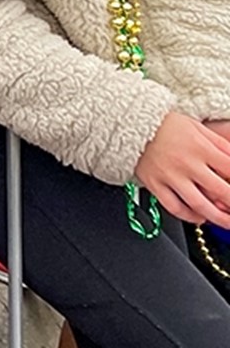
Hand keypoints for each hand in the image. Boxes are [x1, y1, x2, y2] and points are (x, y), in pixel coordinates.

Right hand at [132, 112, 229, 227]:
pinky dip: (189, 216)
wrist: (128, 124)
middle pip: (221, 191)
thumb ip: (219, 144)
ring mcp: (170, 176)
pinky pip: (174, 207)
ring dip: (218, 218)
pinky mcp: (154, 184)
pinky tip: (199, 217)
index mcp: (200, 147)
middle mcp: (187, 164)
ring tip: (227, 223)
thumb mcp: (197, 127)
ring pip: (199, 205)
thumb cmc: (164, 124)